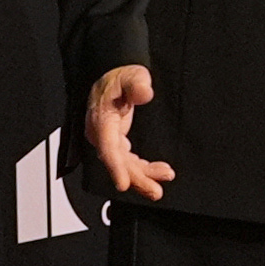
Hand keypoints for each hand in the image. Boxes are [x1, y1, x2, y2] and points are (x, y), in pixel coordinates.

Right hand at [85, 62, 171, 198]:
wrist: (113, 76)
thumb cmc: (120, 76)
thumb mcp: (130, 75)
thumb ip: (137, 83)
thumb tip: (145, 93)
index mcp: (101, 120)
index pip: (107, 146)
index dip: (115, 167)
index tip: (123, 183)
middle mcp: (102, 133)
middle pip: (117, 162)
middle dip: (136, 178)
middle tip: (156, 191)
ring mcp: (109, 139)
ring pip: (124, 165)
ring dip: (143, 176)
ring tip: (163, 182)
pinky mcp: (117, 141)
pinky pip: (128, 161)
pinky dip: (143, 169)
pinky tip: (160, 172)